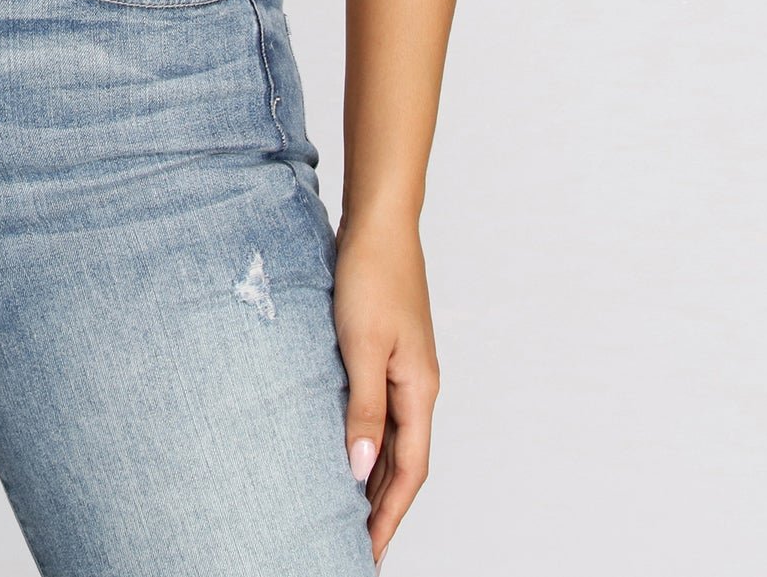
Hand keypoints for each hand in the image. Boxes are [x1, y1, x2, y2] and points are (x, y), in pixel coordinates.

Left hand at [333, 210, 438, 561]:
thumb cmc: (371, 276)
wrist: (378, 222)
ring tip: (350, 515)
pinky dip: (368, 443)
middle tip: (357, 547)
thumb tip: (362, 469)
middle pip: (405, 463)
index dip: (390, 515)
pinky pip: (380, 414)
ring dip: (375, 479)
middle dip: (383, 508)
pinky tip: (347, 452)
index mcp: (419, 390)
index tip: (370, 553)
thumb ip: (363, 409)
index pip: (410, 471)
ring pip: (393, 440)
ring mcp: (404, 370)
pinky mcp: (386, 353)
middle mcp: (417, 387)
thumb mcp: (362, 345)